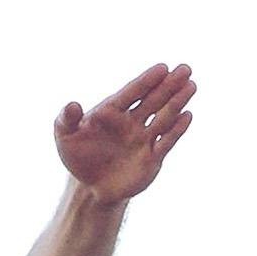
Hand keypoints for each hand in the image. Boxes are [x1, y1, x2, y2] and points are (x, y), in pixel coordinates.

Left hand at [52, 65, 196, 204]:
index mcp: (112, 111)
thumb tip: (72, 104)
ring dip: (177, 102)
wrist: (90, 187)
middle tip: (185, 68)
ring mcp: (143, 139)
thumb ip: (67, 119)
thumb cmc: (77, 157)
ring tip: (191, 86)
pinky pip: (166, 141)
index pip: (133, 92)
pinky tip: (187, 116)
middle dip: (169, 85)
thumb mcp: (64, 137)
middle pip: (153, 99)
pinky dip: (176, 129)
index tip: (162, 68)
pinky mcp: (152, 158)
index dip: (147, 80)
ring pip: (163, 117)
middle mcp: (131, 122)